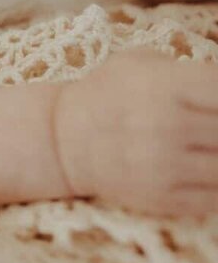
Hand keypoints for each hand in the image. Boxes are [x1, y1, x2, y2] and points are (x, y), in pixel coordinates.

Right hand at [54, 46, 217, 217]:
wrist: (60, 140)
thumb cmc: (104, 94)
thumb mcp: (136, 63)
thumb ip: (186, 68)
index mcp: (164, 87)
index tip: (214, 103)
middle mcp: (167, 126)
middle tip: (206, 127)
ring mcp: (165, 166)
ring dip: (217, 155)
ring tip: (202, 146)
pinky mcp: (162, 198)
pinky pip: (215, 199)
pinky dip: (214, 186)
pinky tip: (200, 170)